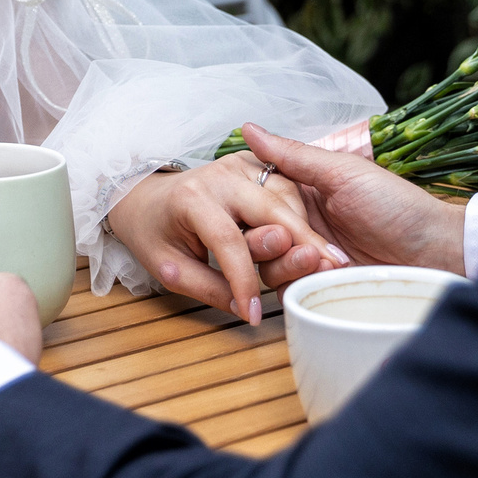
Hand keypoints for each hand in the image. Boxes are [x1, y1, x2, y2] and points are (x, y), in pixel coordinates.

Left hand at [103, 154, 348, 322]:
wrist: (146, 198)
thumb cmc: (155, 233)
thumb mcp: (170, 268)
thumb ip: (209, 288)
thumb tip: (247, 309)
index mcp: (192, 199)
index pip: (229, 241)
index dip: (246, 280)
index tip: (256, 313)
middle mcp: (220, 175)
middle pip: (271, 209)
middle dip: (302, 242)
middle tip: (330, 270)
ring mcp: (240, 165)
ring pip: (287, 195)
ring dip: (305, 228)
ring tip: (323, 261)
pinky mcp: (254, 164)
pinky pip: (287, 188)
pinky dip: (300, 214)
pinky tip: (308, 242)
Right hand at [240, 123, 467, 273]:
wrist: (432, 252)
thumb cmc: (396, 206)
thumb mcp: (343, 173)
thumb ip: (294, 155)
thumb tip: (249, 128)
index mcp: (301, 190)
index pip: (255, 195)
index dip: (251, 203)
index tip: (259, 208)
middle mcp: (299, 223)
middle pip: (256, 233)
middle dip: (270, 237)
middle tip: (297, 238)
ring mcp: (307, 256)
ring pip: (267, 264)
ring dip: (289, 262)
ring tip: (324, 259)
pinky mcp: (316, 285)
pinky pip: (287, 289)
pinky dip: (302, 282)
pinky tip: (329, 274)